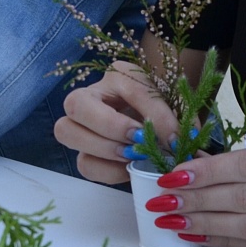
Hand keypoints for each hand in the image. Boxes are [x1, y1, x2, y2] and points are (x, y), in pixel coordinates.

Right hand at [54, 64, 179, 184]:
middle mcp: (92, 95)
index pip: (132, 89)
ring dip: (103, 148)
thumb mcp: (176, 107)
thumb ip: (177, 119)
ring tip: (133, 156)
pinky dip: (108, 170)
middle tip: (139, 140)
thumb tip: (179, 141)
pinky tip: (130, 169)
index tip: (175, 138)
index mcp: (118, 75)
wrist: (160, 124)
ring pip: (67, 132)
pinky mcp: (85, 152)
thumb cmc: (166, 110)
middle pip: (75, 103)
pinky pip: (84, 163)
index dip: (155, 115)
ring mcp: (82, 125)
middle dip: (110, 126)